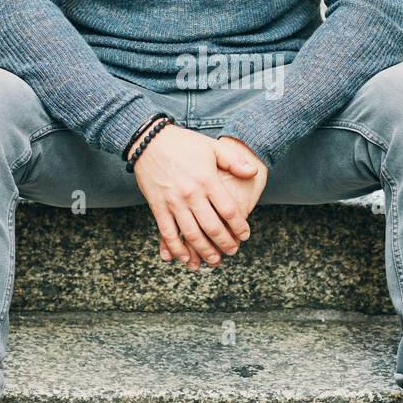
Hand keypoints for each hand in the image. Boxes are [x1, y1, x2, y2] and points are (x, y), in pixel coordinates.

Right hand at [131, 123, 258, 267]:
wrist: (148, 140)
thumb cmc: (183, 143)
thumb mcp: (212, 147)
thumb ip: (234, 161)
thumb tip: (253, 172)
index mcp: (207, 180)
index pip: (229, 210)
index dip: (239, 226)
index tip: (245, 235)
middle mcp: (191, 194)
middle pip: (212, 227)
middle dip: (225, 243)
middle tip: (233, 251)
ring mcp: (173, 202)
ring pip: (191, 234)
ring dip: (204, 251)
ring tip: (214, 261)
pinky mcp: (157, 206)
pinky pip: (167, 232)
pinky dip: (176, 248)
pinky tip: (184, 258)